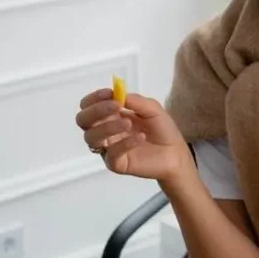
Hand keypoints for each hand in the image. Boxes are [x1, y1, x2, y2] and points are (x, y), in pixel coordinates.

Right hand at [75, 89, 191, 181]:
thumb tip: (117, 94)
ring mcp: (108, 148)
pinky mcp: (116, 163)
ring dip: (108, 126)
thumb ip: (135, 101)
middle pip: (82, 120)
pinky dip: (124, 143)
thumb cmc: (162, 129)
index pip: (88, 106)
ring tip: (128, 123)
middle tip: (116, 107)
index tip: (109, 93)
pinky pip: (111, 153)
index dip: (95, 98)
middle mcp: (104, 131)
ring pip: (91, 137)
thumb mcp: (152, 108)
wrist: (176, 153)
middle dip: (96, 111)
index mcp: (109, 115)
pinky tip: (140, 137)